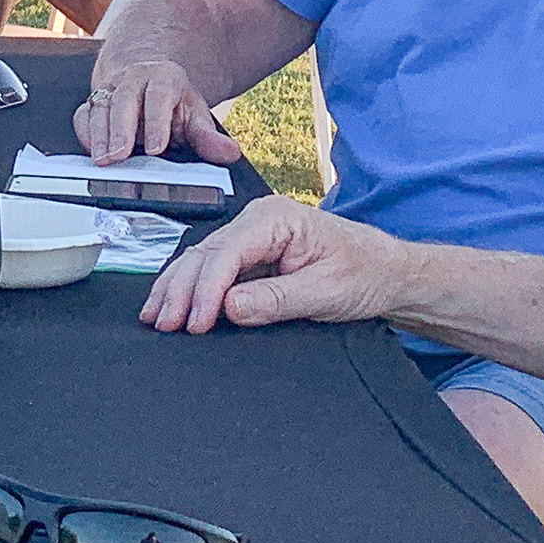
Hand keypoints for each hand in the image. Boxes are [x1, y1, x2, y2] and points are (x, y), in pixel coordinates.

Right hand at [77, 56, 239, 165]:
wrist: (149, 80)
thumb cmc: (173, 103)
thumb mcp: (195, 115)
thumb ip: (208, 137)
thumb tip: (229, 153)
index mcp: (164, 78)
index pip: (159, 97)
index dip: (156, 122)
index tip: (155, 148)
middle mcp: (133, 79)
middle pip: (123, 100)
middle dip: (120, 129)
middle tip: (119, 156)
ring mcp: (111, 89)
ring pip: (100, 107)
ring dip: (99, 135)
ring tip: (103, 161)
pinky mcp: (93, 101)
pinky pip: (84, 115)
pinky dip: (85, 133)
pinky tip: (91, 152)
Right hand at [139, 199, 407, 335]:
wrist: (387, 273)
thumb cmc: (365, 272)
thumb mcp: (326, 292)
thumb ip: (276, 300)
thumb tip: (230, 307)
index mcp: (275, 218)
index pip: (226, 252)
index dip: (205, 289)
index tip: (194, 322)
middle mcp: (258, 221)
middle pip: (205, 255)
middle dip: (180, 290)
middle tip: (163, 324)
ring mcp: (251, 238)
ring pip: (201, 261)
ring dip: (177, 290)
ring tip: (155, 318)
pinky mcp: (251, 258)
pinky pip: (213, 272)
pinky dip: (191, 291)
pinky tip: (173, 306)